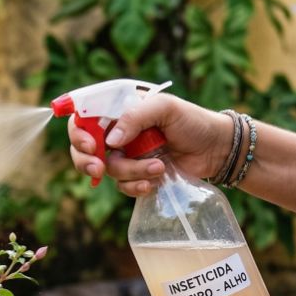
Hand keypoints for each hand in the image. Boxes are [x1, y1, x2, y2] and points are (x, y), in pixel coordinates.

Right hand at [68, 94, 232, 196]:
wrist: (217, 149)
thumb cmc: (193, 121)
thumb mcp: (164, 108)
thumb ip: (134, 117)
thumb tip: (110, 142)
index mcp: (118, 110)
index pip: (83, 119)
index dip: (78, 133)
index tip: (91, 146)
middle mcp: (117, 133)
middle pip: (84, 149)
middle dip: (88, 161)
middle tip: (99, 168)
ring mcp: (126, 155)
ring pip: (108, 170)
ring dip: (130, 172)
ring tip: (158, 167)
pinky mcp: (136, 175)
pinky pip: (122, 186)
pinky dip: (135, 186)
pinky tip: (153, 183)